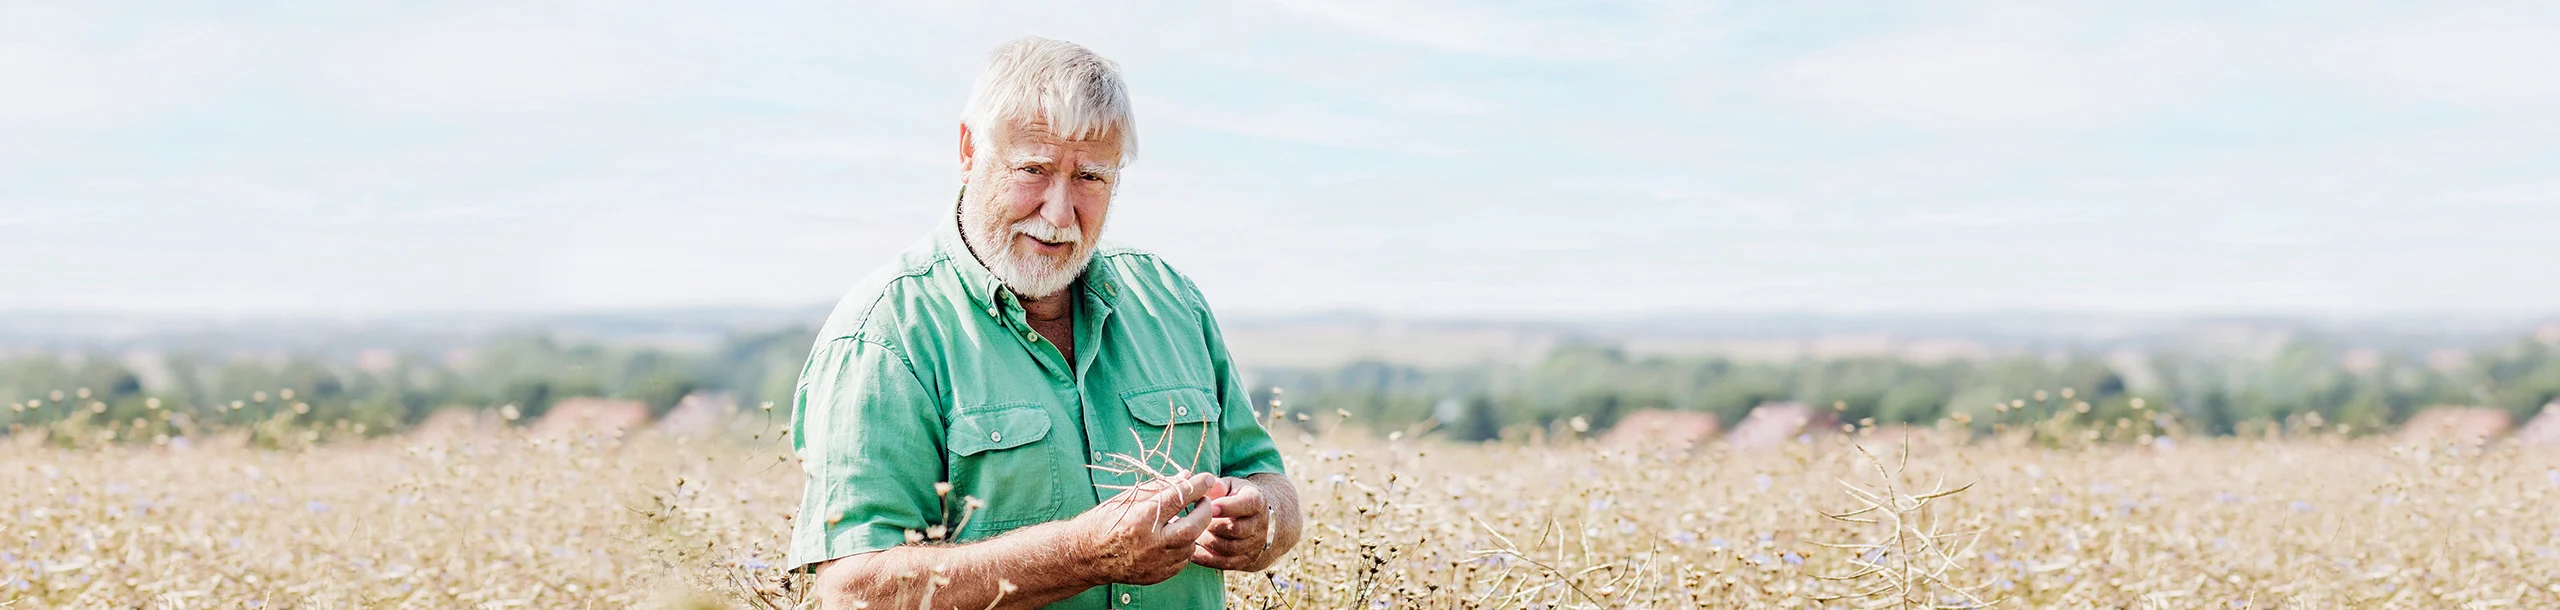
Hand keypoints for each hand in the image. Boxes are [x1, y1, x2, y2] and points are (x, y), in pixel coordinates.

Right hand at [1069, 472, 1225, 585]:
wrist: (1086, 555)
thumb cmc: (1105, 521)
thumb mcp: (1127, 498)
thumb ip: (1159, 488)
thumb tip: (1186, 476)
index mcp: (1141, 517)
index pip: (1179, 497)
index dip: (1197, 486)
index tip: (1208, 479)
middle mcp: (1150, 542)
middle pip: (1193, 527)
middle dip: (1205, 511)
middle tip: (1204, 502)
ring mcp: (1154, 562)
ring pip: (1190, 545)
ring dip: (1193, 530)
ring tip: (1183, 520)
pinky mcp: (1156, 575)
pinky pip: (1181, 561)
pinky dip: (1183, 548)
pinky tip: (1173, 539)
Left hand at [1190, 476, 1272, 569]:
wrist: (1254, 519)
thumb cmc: (1234, 497)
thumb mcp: (1229, 486)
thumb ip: (1218, 486)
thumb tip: (1207, 487)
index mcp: (1257, 501)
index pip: (1247, 504)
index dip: (1228, 507)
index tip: (1209, 507)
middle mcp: (1260, 524)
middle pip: (1235, 529)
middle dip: (1212, 526)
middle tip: (1194, 522)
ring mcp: (1255, 544)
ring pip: (1229, 548)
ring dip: (1207, 542)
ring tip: (1192, 534)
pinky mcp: (1247, 559)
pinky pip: (1225, 563)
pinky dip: (1207, 559)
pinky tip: (1192, 551)